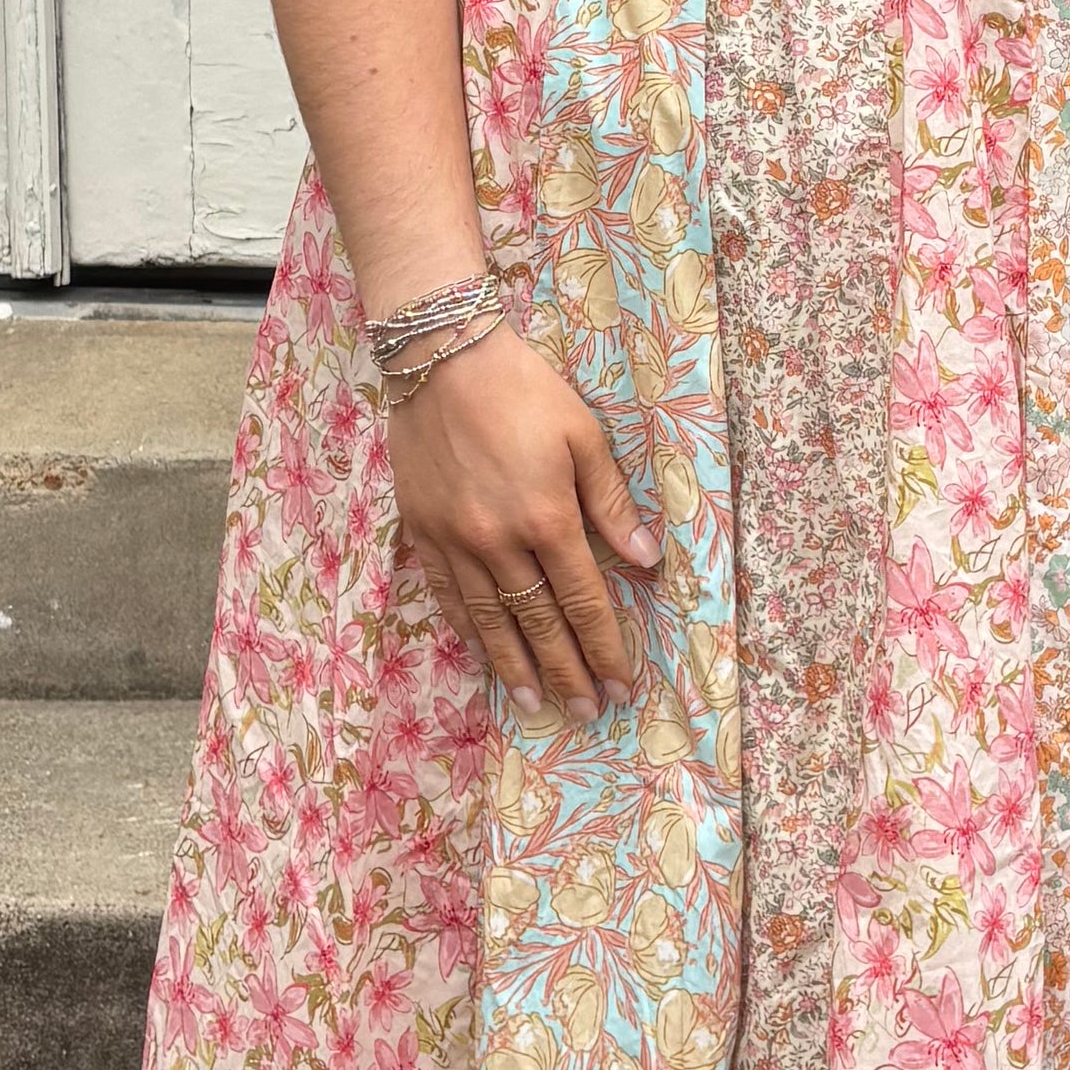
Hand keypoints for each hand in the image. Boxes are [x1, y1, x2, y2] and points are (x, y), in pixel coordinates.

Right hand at [384, 321, 659, 715]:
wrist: (440, 358)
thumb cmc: (523, 389)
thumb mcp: (583, 435)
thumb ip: (613, 503)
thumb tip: (647, 561)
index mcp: (548, 517)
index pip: (584, 601)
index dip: (605, 647)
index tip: (622, 683)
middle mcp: (499, 541)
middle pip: (540, 623)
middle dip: (567, 672)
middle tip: (588, 711)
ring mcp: (455, 541)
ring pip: (491, 620)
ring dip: (516, 666)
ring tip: (535, 702)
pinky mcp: (422, 531)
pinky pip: (449, 595)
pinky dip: (469, 631)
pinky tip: (483, 654)